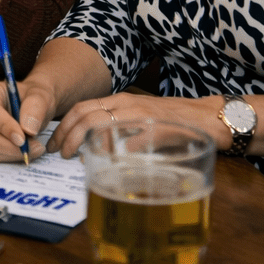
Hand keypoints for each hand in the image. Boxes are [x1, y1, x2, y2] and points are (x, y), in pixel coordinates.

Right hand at [0, 80, 53, 162]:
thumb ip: (35, 107)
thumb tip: (28, 130)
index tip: (22, 139)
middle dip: (9, 146)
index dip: (4, 126)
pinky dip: (11, 156)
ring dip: (12, 153)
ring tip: (35, 148)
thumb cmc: (34, 98)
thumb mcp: (41, 95)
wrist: (34, 106)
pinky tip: (25, 149)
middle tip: (35, 147)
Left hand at [45, 92, 226, 157]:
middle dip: (67, 135)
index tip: (55, 142)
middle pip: (85, 116)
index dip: (64, 125)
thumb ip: (117, 126)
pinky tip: (109, 163)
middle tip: (59, 153)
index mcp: (120, 101)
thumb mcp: (138, 116)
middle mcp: (127, 105)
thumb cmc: (171, 119)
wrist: (208, 116)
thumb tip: (92, 144)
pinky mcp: (158, 130)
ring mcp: (142, 116)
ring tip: (75, 157)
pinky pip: (133, 141)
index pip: (82, 108)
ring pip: (102, 124)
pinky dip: (118, 152)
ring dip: (84, 142)